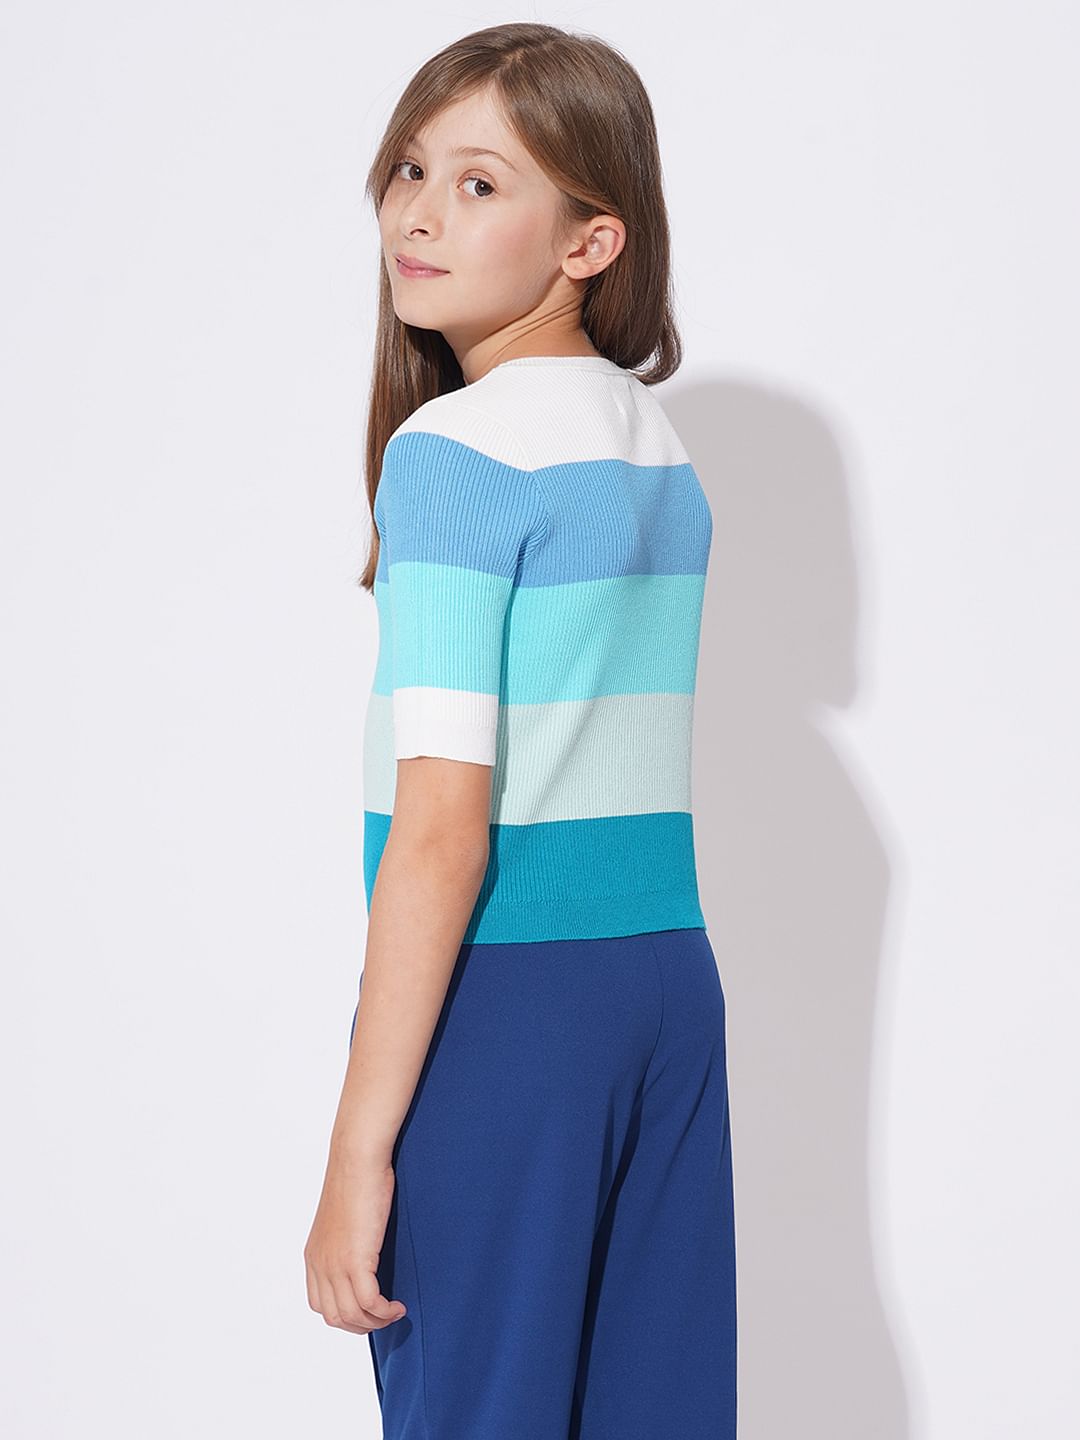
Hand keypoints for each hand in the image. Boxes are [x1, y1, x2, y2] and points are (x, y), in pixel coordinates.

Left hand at [304, 1158, 407, 1334]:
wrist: (356, 1159)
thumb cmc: (357, 1179)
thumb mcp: (343, 1219)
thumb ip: (346, 1241)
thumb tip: (364, 1254)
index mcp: (313, 1256)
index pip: (320, 1305)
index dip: (346, 1316)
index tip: (369, 1310)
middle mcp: (319, 1264)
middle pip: (335, 1317)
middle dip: (362, 1325)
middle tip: (385, 1317)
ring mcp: (335, 1264)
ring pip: (352, 1315)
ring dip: (377, 1322)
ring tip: (395, 1311)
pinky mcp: (355, 1260)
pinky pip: (370, 1302)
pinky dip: (385, 1311)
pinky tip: (398, 1305)